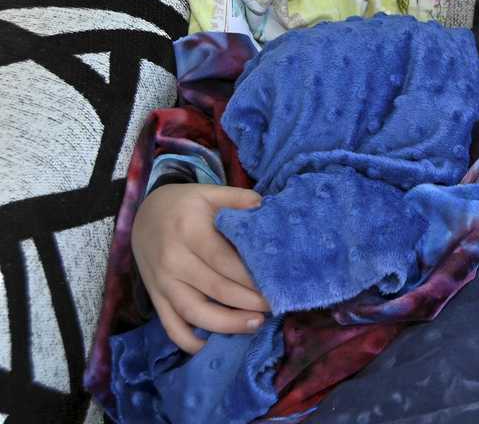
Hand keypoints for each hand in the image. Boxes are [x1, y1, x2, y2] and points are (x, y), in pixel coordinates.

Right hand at [132, 183, 270, 353]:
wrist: (142, 214)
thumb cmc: (183, 204)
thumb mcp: (208, 192)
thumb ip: (236, 197)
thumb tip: (264, 205)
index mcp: (189, 232)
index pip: (224, 261)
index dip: (250, 278)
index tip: (275, 287)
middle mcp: (173, 261)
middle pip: (214, 290)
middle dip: (247, 303)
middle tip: (274, 308)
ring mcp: (162, 283)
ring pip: (193, 313)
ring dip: (226, 324)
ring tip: (255, 324)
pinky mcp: (156, 298)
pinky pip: (171, 326)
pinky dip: (190, 342)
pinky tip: (215, 346)